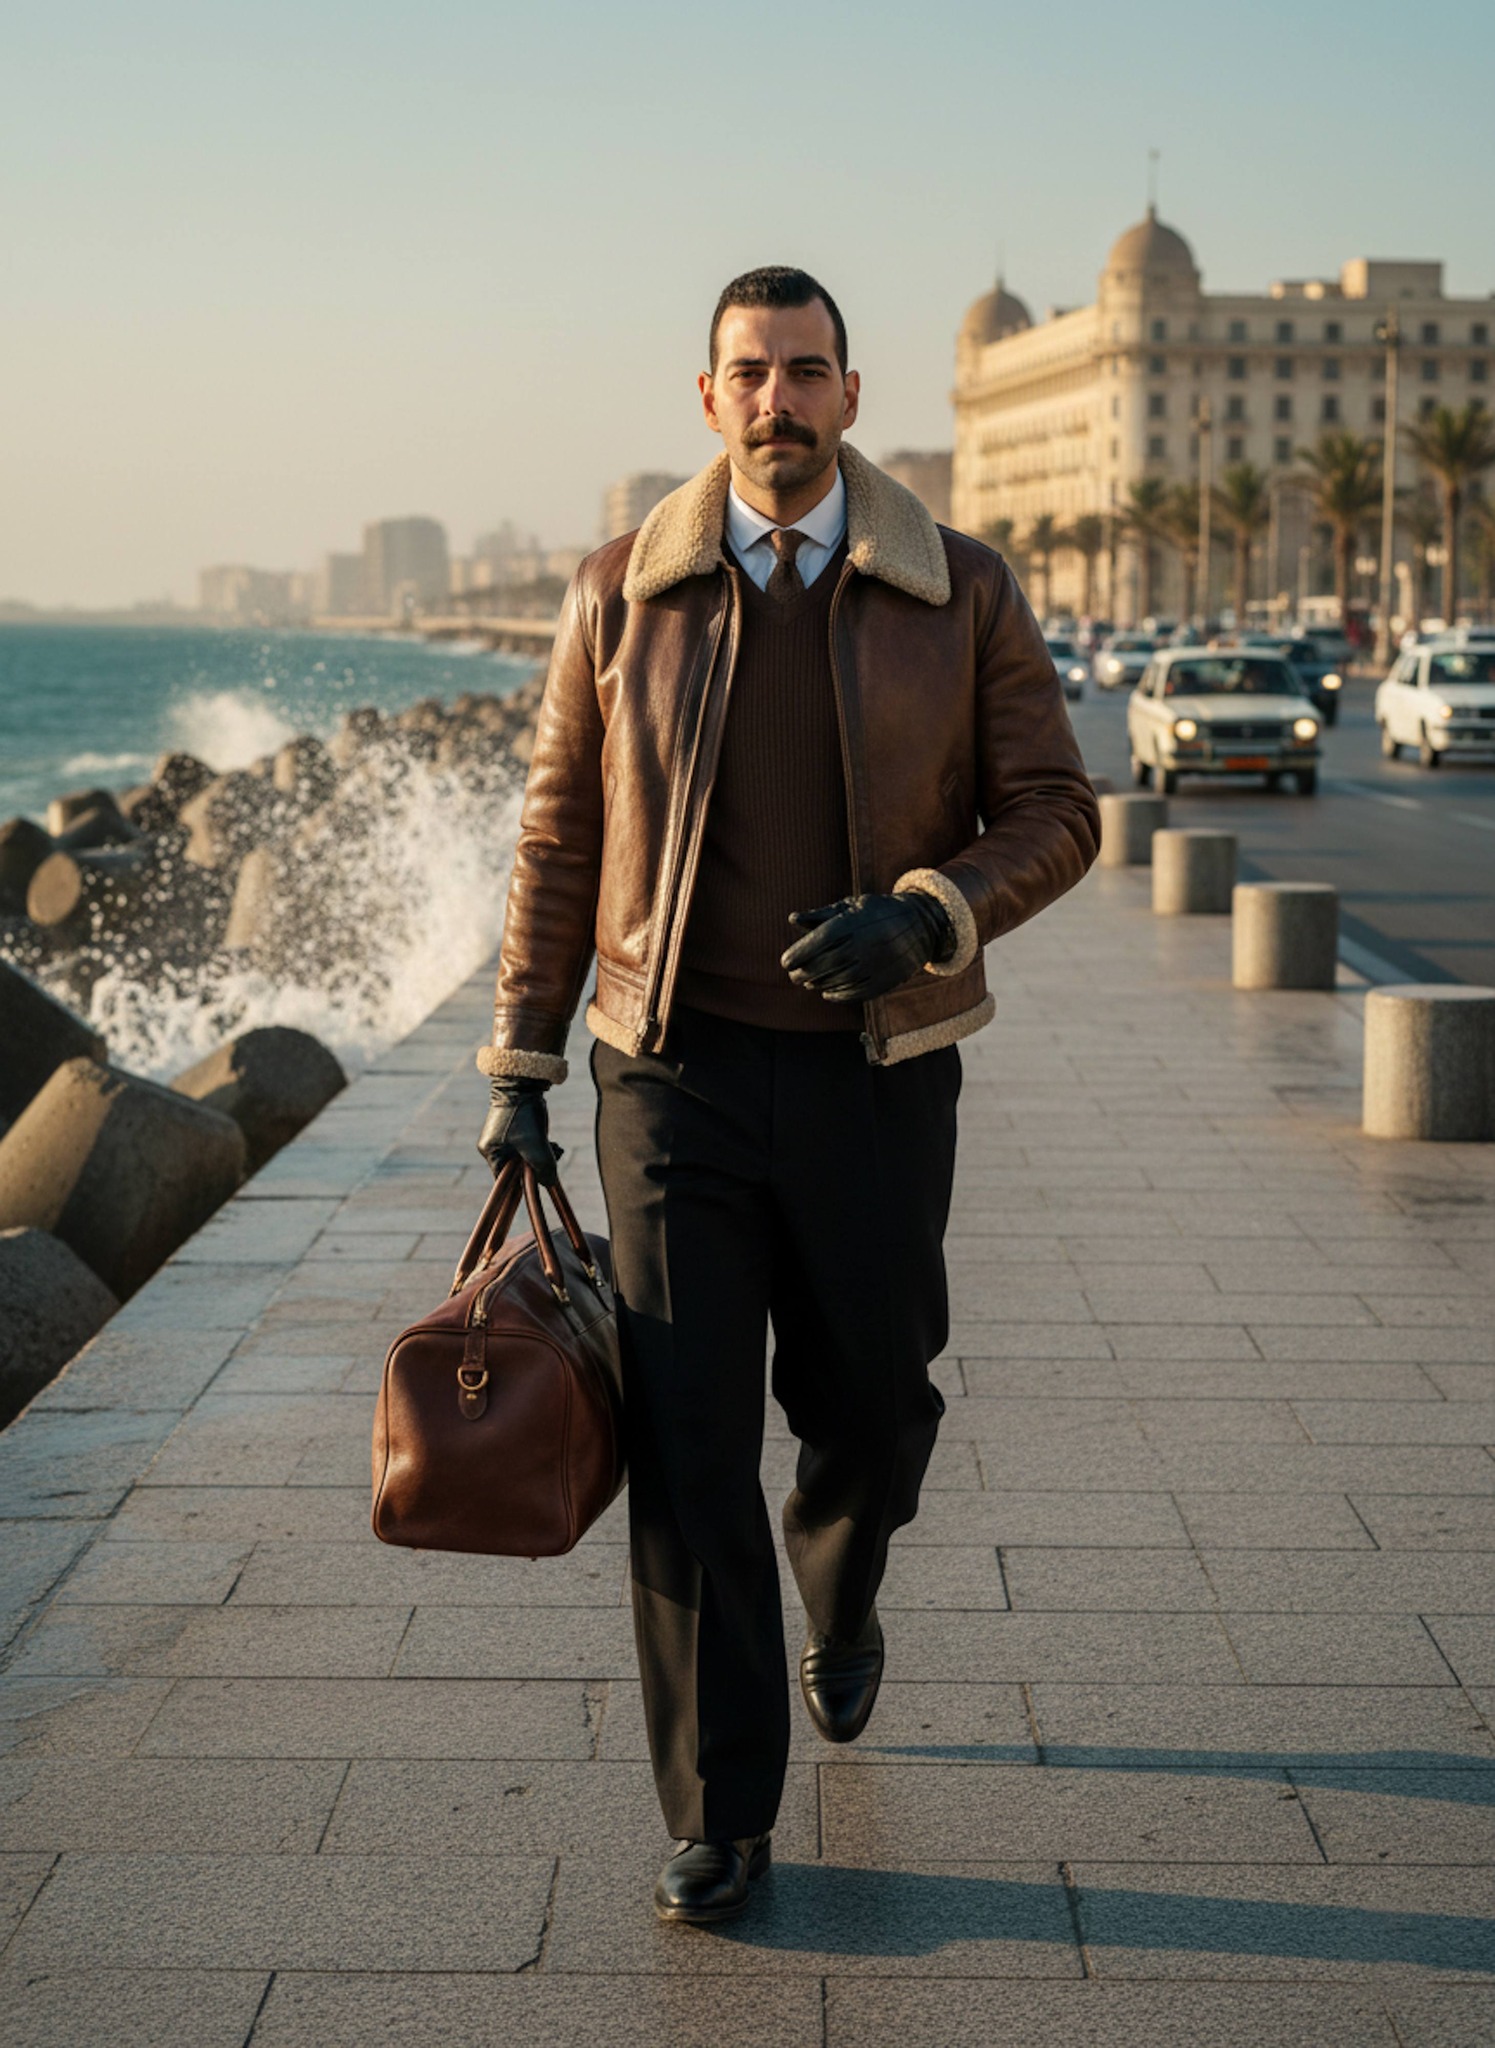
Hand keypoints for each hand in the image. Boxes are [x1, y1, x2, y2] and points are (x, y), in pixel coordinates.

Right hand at [477, 1076, 559, 1185]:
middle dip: (537, 1165)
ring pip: (526, 1156)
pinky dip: (541, 1146)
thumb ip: (543, 1167)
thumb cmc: (525, 1113)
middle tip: (554, 1156)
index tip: (541, 1180)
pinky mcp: (514, 1127)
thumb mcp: (536, 1145)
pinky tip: (553, 1143)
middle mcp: (493, 1145)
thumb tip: (549, 1183)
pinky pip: (528, 1145)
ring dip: (542, 1155)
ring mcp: (503, 1135)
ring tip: (556, 1148)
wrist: (524, 1080)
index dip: (523, 1183)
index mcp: (491, 1152)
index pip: (505, 1179)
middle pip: (518, 1168)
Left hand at [780, 891, 954, 1002]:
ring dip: (818, 984)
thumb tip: (793, 919)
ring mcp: (877, 964)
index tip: (785, 962)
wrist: (920, 925)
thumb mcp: (852, 907)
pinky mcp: (886, 980)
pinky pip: (856, 992)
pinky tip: (827, 992)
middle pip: (826, 963)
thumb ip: (821, 915)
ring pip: (838, 980)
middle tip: (793, 974)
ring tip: (809, 982)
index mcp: (855, 923)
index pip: (820, 940)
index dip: (799, 953)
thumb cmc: (877, 913)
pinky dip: (838, 995)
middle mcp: (865, 944)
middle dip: (804, 972)